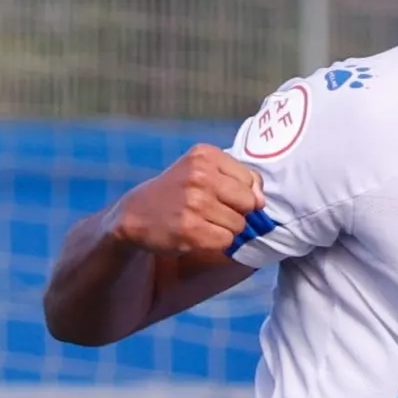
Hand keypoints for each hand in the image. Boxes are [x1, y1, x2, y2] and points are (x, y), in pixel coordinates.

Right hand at [108, 144, 264, 255]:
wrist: (136, 214)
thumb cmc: (177, 191)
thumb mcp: (203, 170)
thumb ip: (238, 179)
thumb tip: (261, 202)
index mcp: (205, 155)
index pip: (251, 180)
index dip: (240, 193)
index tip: (219, 194)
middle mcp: (200, 176)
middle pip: (248, 203)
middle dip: (236, 211)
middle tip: (211, 210)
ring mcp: (194, 203)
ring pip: (238, 225)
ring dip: (225, 228)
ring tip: (202, 221)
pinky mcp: (190, 229)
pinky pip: (225, 240)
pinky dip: (215, 241)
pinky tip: (197, 233)